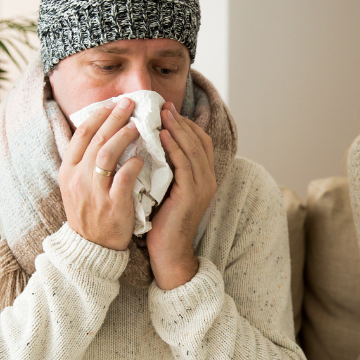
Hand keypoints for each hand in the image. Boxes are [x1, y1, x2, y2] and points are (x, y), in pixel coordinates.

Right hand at [59, 98, 143, 250]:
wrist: (91, 248)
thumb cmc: (89, 213)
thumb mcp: (77, 185)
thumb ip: (86, 161)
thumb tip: (103, 131)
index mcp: (68, 170)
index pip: (82, 134)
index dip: (99, 115)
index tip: (114, 103)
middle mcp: (77, 178)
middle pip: (96, 139)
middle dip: (114, 117)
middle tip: (130, 104)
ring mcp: (94, 192)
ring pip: (106, 155)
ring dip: (123, 136)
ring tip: (138, 126)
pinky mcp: (112, 205)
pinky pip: (123, 179)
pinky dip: (133, 165)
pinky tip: (143, 158)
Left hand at [146, 102, 216, 289]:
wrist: (169, 253)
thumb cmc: (162, 224)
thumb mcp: (165, 191)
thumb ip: (165, 170)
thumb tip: (150, 147)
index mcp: (204, 178)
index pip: (200, 142)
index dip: (185, 124)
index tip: (167, 111)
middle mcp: (208, 180)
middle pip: (199, 140)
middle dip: (181, 121)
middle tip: (163, 105)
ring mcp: (203, 187)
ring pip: (193, 148)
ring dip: (178, 128)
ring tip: (162, 114)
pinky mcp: (192, 194)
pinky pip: (185, 164)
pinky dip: (175, 147)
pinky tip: (162, 135)